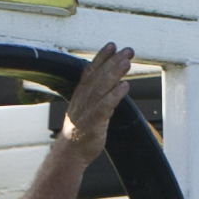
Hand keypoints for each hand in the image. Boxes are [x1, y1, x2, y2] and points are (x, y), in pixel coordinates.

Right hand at [55, 43, 135, 159]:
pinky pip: (105, 106)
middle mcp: (83, 99)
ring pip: (102, 87)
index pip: (90, 71)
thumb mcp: (85, 108)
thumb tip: (110, 83)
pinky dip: (115, 95)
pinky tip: (124, 87)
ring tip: (126, 62)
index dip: (101, 57)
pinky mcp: (94, 122)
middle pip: (99, 76)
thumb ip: (95, 95)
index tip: (112, 45)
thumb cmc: (80, 131)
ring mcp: (87, 110)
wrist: (70, 152)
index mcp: (81, 94)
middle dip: (113, 61)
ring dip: (115, 73)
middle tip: (127, 51)